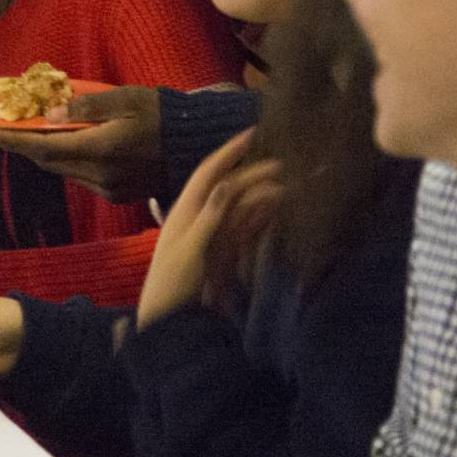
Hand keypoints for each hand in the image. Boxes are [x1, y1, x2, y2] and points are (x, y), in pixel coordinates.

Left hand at [0, 86, 162, 203]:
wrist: (199, 145)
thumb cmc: (163, 113)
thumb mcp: (125, 98)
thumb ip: (86, 106)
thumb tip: (52, 115)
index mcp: (101, 150)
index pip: (44, 147)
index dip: (12, 141)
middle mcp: (101, 176)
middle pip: (49, 162)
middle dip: (25, 146)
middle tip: (3, 129)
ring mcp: (109, 189)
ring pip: (63, 171)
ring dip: (46, 153)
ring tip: (33, 133)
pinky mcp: (117, 194)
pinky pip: (81, 177)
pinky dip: (67, 160)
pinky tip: (68, 144)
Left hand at [136, 129, 281, 328]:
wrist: (170, 322)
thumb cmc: (172, 285)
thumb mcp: (190, 249)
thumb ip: (210, 216)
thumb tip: (226, 182)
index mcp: (186, 211)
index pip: (209, 172)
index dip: (229, 152)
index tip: (251, 134)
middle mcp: (200, 217)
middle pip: (229, 189)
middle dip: (254, 175)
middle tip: (282, 165)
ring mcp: (213, 235)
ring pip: (240, 208)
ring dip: (261, 195)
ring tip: (286, 186)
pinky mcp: (224, 253)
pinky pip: (244, 229)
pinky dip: (260, 218)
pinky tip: (276, 209)